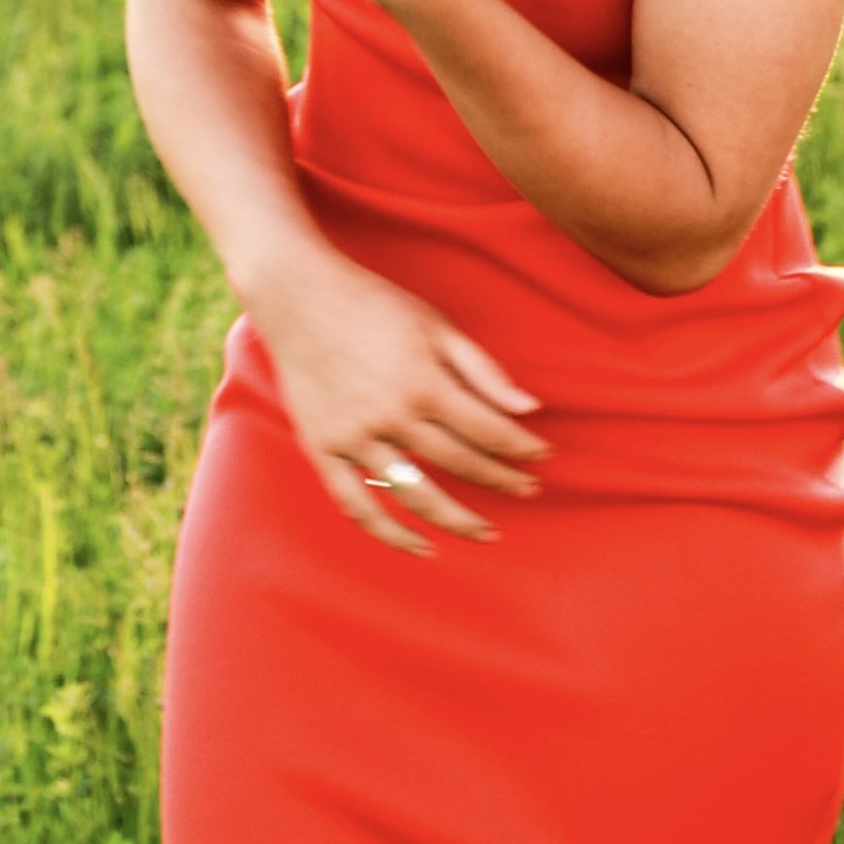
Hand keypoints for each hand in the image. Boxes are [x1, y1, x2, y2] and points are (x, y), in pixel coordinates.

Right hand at [251, 240, 548, 553]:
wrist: (301, 297)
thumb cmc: (375, 305)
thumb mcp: (436, 324)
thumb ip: (482, 369)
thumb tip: (529, 408)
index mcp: (423, 381)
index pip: (486, 429)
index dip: (519, 446)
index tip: (543, 457)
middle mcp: (391, 416)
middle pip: (458, 463)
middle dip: (501, 481)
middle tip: (528, 491)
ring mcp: (354, 438)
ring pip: (414, 496)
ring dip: (455, 520)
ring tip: (486, 533)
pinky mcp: (323, 451)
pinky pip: (358, 507)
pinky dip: (390, 534)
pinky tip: (421, 546)